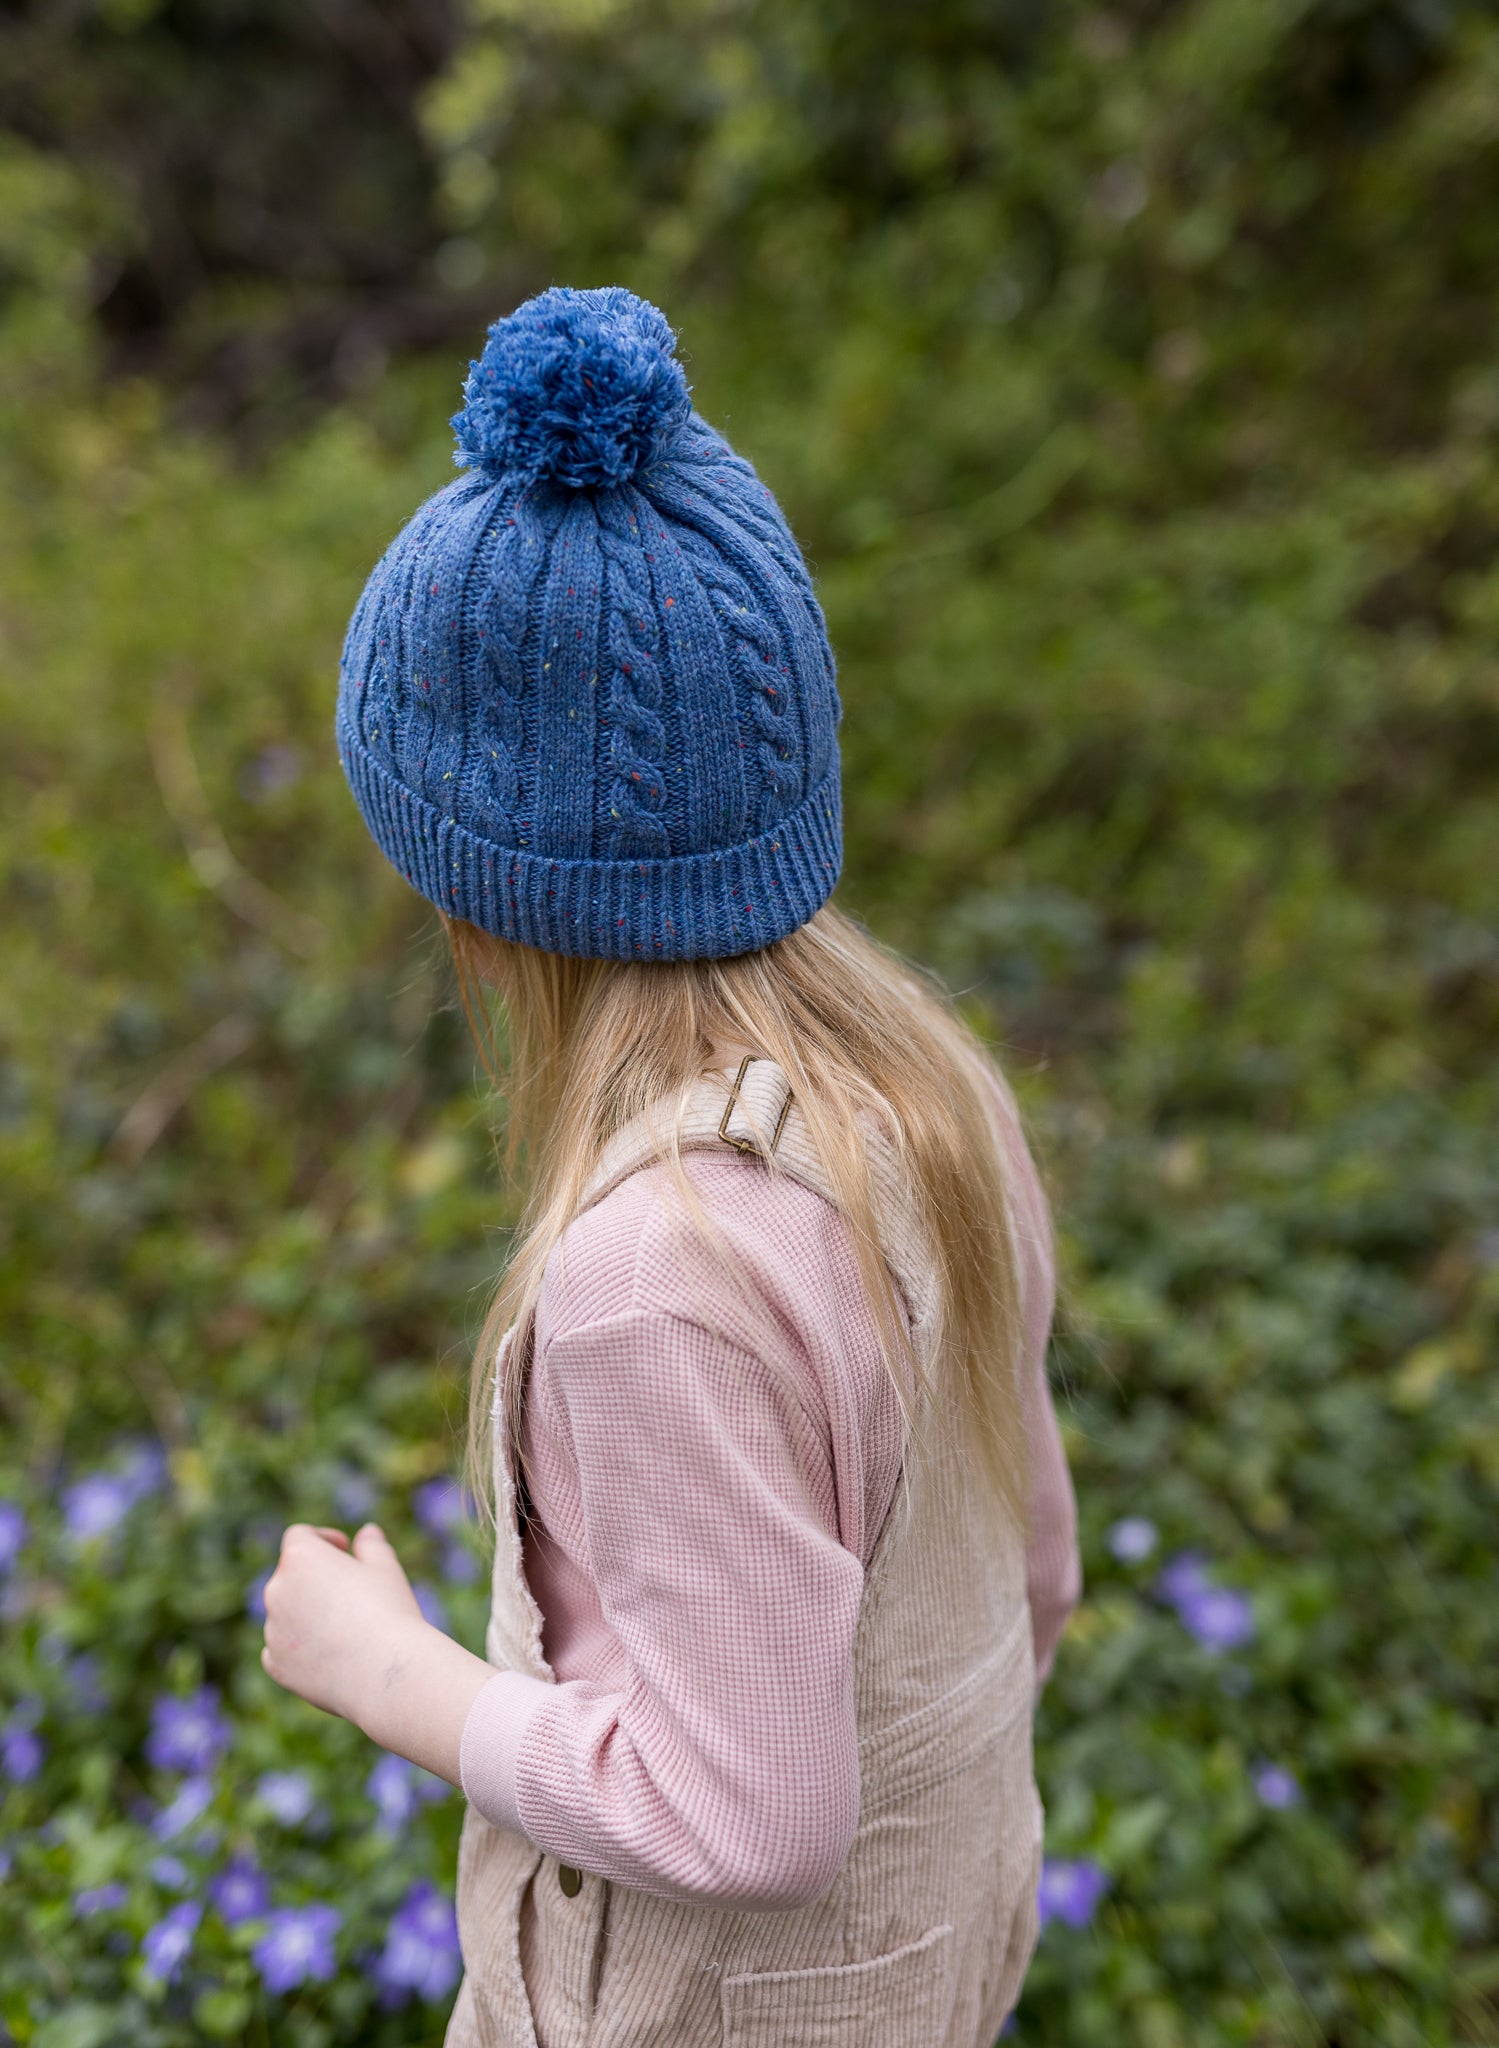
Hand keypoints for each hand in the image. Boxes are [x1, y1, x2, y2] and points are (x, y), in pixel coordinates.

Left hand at [260, 1520, 497, 1783]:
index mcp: (300, 1558)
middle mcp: (277, 1590)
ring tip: (348, 1630)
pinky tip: (331, 1655)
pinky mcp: (276, 1665)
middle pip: (290, 1575)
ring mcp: (272, 1630)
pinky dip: (299, 1648)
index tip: (344, 1552)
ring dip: (307, 1614)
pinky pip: (281, 1649)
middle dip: (315, 1579)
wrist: (385, 1673)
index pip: (300, 1536)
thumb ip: (372, 1546)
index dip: (323, 1539)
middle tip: (352, 1594)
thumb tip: (367, 1533)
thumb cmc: (388, 1612)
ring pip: (286, 1613)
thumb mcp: (385, 1568)